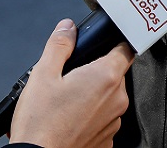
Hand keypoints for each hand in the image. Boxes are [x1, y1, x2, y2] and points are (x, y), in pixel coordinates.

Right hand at [9, 18, 133, 147]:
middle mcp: (117, 99)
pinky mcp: (107, 140)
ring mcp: (114, 122)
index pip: (126, 48)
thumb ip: (59, 46)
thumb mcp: (43, 75)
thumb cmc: (40, 123)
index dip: (116, 43)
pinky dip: (91, 117)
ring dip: (94, 96)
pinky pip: (104, 120)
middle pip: (115, 74)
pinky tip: (70, 119)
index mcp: (106, 77)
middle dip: (96, 72)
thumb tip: (67, 28)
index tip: (106, 43)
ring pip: (109, 98)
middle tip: (72, 77)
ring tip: (67, 102)